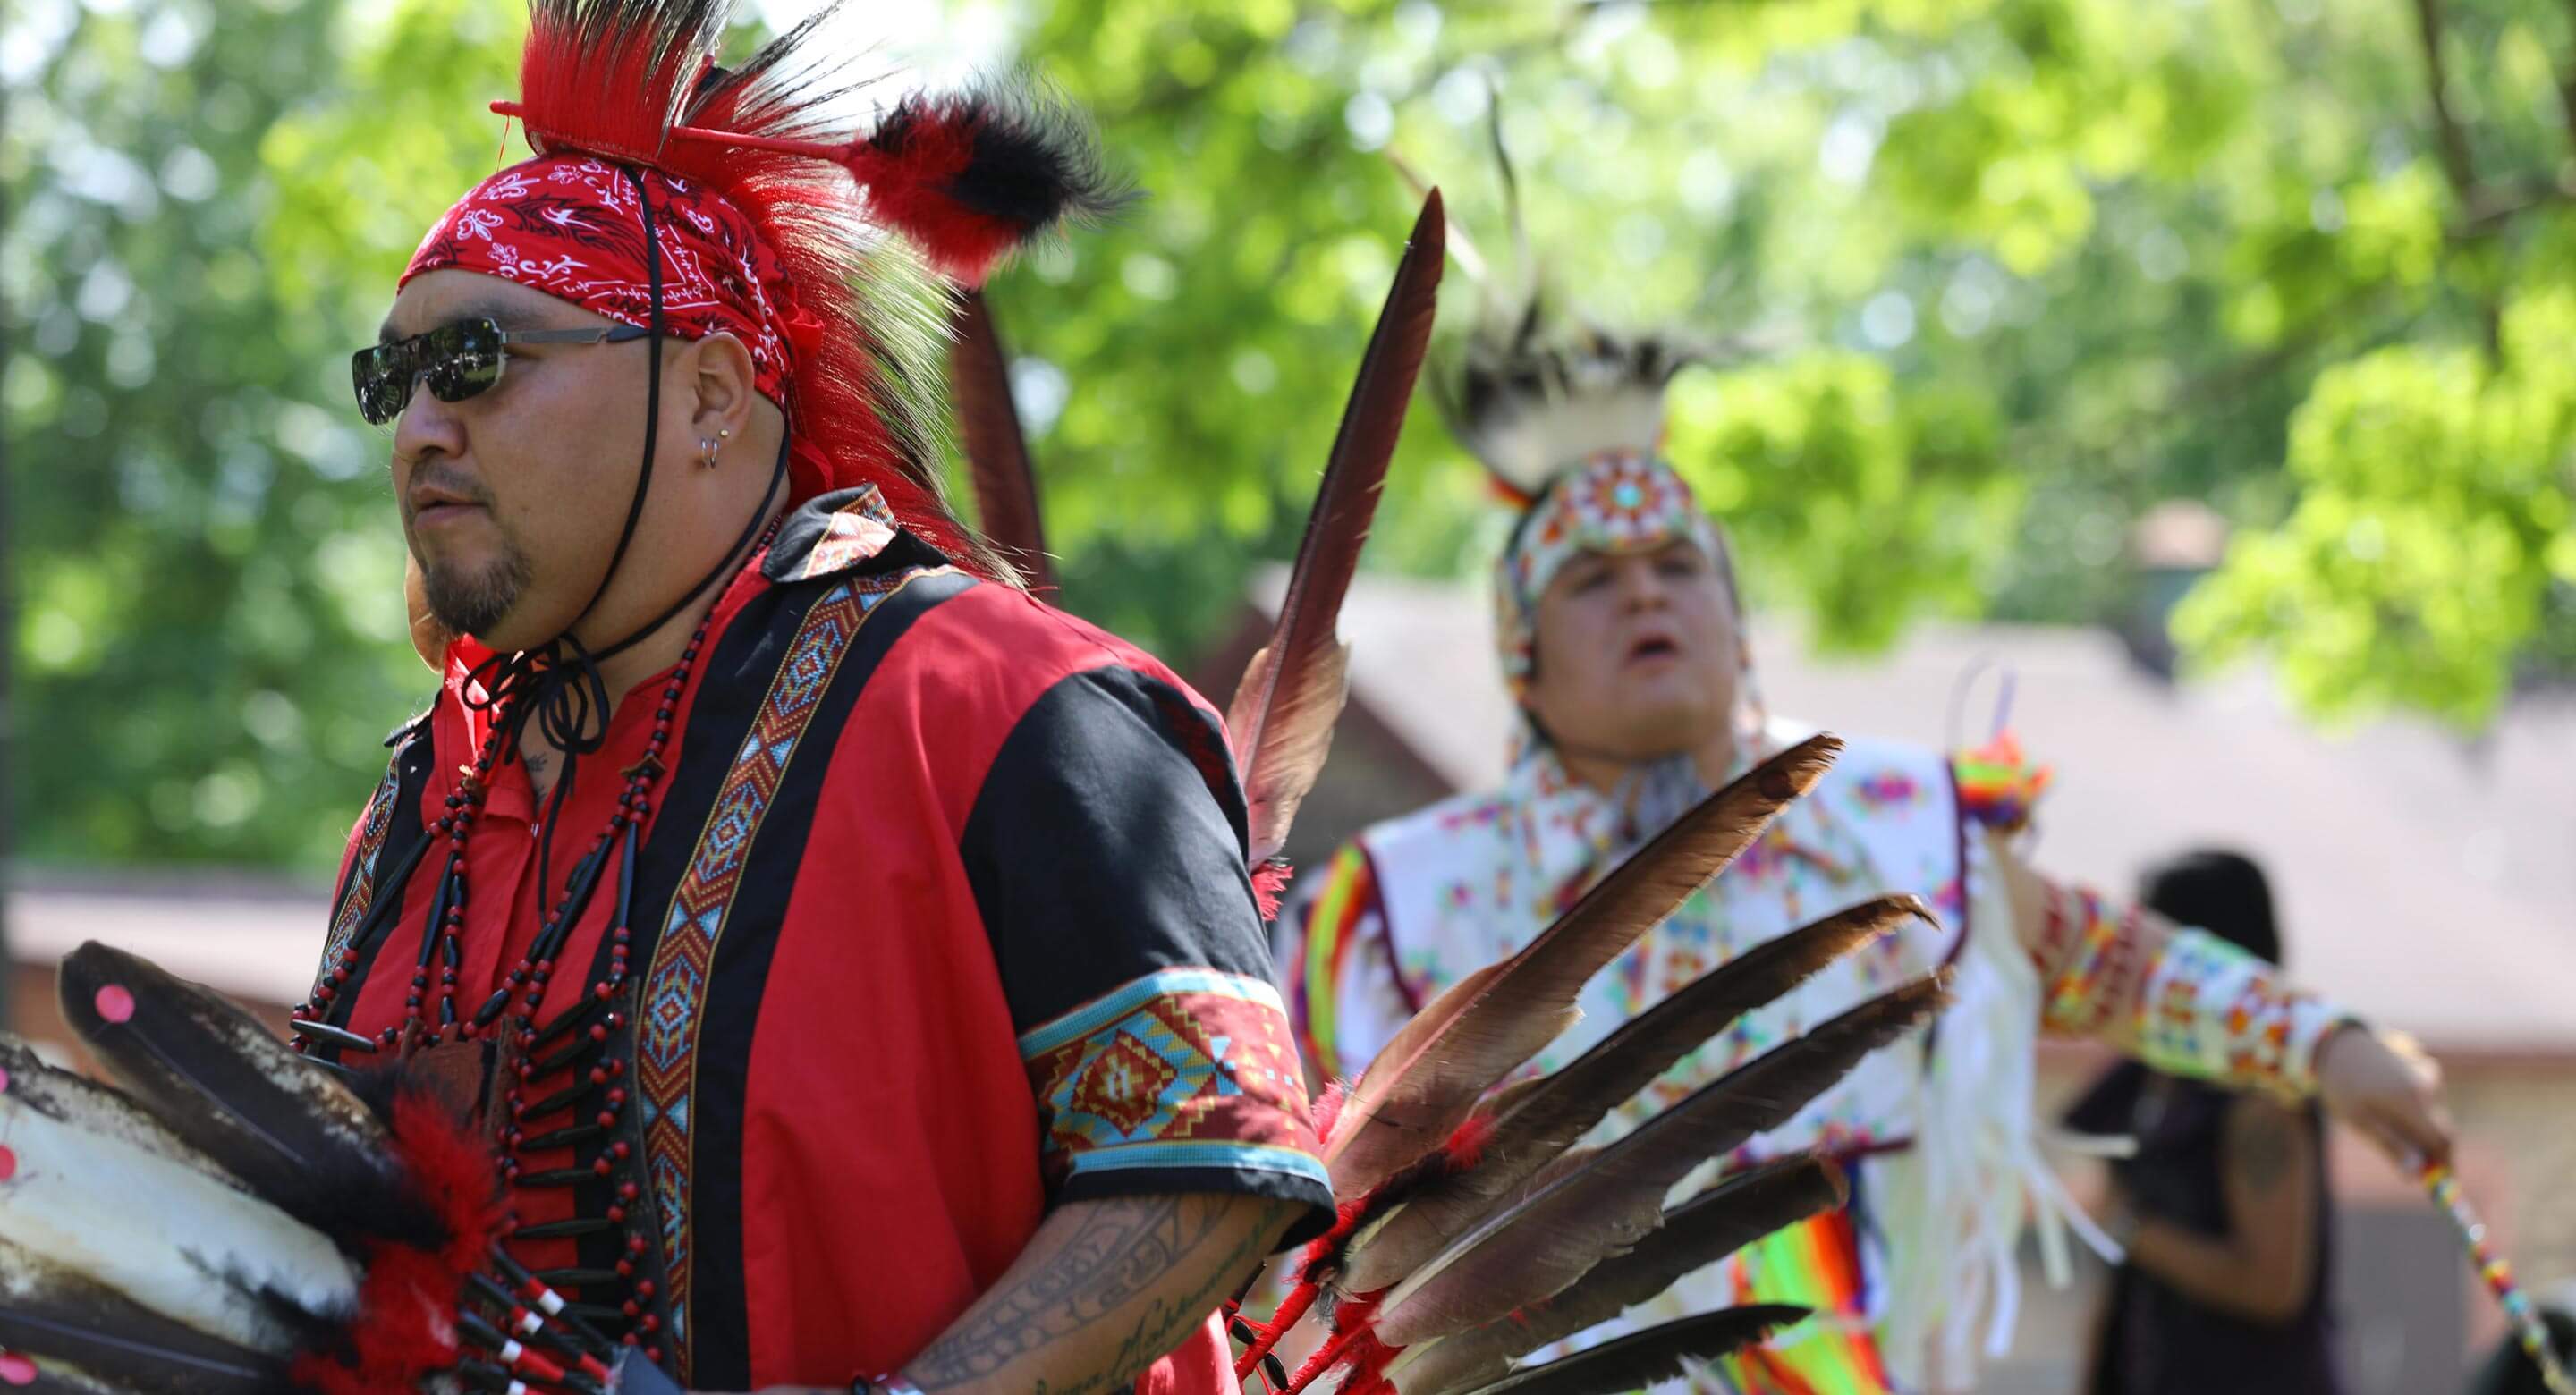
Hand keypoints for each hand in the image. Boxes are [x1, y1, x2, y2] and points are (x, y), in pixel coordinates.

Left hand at [2314, 1024, 2451, 1167]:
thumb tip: (2415, 1176)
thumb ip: (2390, 1146)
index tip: (2441, 1184)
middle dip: (2430, 1151)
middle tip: (2411, 1166)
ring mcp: (2428, 1075)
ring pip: (2431, 1115)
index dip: (2446, 1165)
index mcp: (2412, 1103)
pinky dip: (2415, 1110)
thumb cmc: (2344, 1086)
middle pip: (2441, 1130)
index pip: (2442, 1142)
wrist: (2338, 1045)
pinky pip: (2426, 1099)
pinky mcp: (2425, 1068)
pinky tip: (2388, 1100)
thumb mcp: (2359, 1121)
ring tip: (2381, 1119)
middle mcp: (2427, 1088)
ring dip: (2417, 1128)